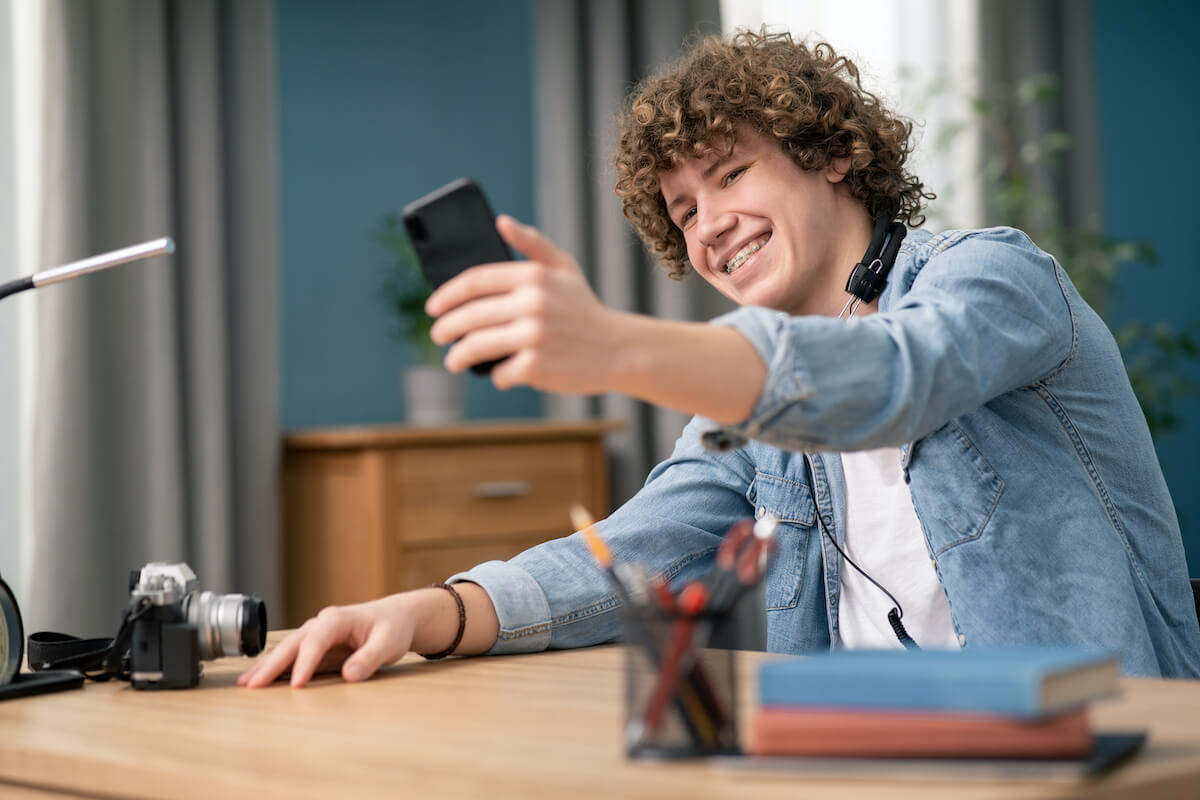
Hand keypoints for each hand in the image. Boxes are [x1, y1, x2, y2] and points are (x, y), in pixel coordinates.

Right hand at [237, 594, 416, 688]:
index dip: (305, 663)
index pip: (316, 641)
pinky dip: (273, 667)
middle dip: (272, 664)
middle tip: (252, 685)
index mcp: (337, 619)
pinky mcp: (313, 646)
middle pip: (292, 644)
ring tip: (245, 684)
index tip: (297, 685)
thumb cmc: (392, 628)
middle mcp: (321, 624)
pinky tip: (258, 679)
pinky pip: (290, 656)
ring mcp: (314, 634)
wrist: (394, 618)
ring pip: (285, 649)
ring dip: (266, 666)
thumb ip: (370, 658)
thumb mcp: (390, 643)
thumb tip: (349, 675)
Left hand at [425, 215, 628, 393]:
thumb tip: (501, 222)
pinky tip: (500, 374)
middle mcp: (532, 303)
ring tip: (453, 360)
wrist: (618, 350)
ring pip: (477, 345)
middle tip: (438, 336)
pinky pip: (500, 372)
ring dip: (458, 356)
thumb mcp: (564, 268)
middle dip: (446, 328)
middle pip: (470, 315)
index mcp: (533, 276)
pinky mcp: (536, 366)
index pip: (475, 281)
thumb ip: (532, 244)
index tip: (433, 307)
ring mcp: (533, 336)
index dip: (447, 295)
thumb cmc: (586, 309)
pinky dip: (497, 375)